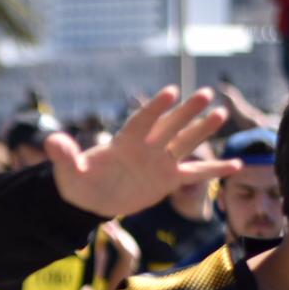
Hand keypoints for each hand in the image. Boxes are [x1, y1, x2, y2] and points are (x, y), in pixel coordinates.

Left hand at [49, 87, 239, 217]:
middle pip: (169, 126)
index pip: (142, 121)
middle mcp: (146, 147)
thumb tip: (50, 140)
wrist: (91, 198)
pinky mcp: (168, 179)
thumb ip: (64, 155)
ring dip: (202, 130)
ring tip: (221, 113)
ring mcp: (160, 162)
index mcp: (123, 142)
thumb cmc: (78, 181)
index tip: (171, 91)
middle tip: (206, 92)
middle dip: (186, 111)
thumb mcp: (68, 171)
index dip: (155, 108)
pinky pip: (195, 173)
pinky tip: (238, 164)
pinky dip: (215, 170)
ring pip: (185, 143)